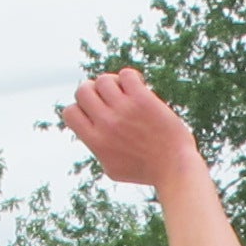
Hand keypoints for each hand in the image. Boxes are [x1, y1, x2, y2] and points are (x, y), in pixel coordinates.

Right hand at [59, 68, 200, 187]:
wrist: (175, 169)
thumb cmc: (146, 171)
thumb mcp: (113, 168)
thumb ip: (98, 149)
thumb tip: (89, 132)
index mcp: (96, 142)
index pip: (69, 113)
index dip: (81, 109)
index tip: (96, 113)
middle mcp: (106, 124)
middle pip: (82, 90)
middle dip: (93, 91)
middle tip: (110, 99)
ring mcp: (124, 110)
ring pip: (103, 79)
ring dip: (113, 83)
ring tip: (127, 93)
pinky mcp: (142, 100)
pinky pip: (126, 74)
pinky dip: (131, 78)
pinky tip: (140, 88)